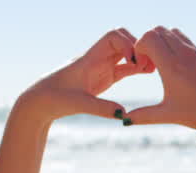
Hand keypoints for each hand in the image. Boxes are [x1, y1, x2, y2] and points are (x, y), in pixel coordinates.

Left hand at [18, 28, 150, 121]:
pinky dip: (137, 68)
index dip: (128, 44)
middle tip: (150, 65)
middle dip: (139, 47)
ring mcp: (102, 67)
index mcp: (90, 58)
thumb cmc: (54, 99)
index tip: (135, 61)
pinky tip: (148, 72)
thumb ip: (100, 108)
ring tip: (154, 69)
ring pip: (126, 53)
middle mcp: (97, 58)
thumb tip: (122, 114)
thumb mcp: (77, 104)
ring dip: (140, 57)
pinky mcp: (104, 77)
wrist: (41, 102)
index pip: (112, 37)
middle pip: (123, 39)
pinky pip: (124, 67)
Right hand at [125, 27, 195, 127]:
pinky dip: (175, 44)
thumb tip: (124, 121)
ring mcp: (195, 52)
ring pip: (172, 31)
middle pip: (158, 30)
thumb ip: (144, 116)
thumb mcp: (168, 114)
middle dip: (149, 42)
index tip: (142, 64)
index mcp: (171, 66)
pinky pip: (185, 38)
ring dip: (163, 40)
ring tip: (163, 62)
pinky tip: (177, 65)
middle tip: (151, 62)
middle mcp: (183, 54)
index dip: (140, 47)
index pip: (149, 38)